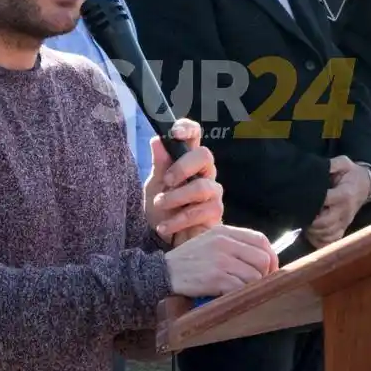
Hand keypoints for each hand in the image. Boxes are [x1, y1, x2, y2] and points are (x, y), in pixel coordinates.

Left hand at [145, 119, 222, 244]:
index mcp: (189, 160)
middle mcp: (205, 173)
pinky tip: (164, 227)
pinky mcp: (215, 213)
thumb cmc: (163, 210)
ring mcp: (213, 192)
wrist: (166, 241)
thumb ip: (159, 164)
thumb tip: (157, 140)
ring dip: (175, 197)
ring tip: (160, 205)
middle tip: (165, 181)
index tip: (175, 133)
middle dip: (182, 167)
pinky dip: (177, 220)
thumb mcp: (155, 186)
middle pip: (204, 155)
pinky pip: (200, 212)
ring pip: (201, 187)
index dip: (188, 129)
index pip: (195, 135)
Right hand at [164, 225, 277, 296]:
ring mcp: (220, 260)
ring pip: (254, 276)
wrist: (163, 272)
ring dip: (251, 287)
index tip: (270, 269)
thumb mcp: (210, 241)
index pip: (261, 240)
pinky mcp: (215, 278)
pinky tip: (230, 295)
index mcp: (224, 231)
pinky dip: (240, 295)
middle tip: (257, 284)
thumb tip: (263, 258)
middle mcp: (224, 243)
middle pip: (262, 259)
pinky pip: (241, 289)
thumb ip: (233, 245)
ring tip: (240, 290)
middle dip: (265, 275)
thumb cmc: (189, 260)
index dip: (271, 256)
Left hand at [306, 157, 370, 246]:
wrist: (366, 185)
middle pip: (324, 223)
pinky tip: (311, 232)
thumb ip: (331, 164)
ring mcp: (345, 222)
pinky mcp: (343, 229)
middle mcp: (345, 211)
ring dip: (312, 230)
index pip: (324, 201)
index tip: (299, 197)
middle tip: (299, 212)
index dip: (311, 200)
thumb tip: (317, 167)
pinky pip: (330, 241)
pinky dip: (319, 240)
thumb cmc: (351, 174)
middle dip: (309, 220)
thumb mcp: (344, 163)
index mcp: (344, 194)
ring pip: (326, 234)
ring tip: (303, 221)